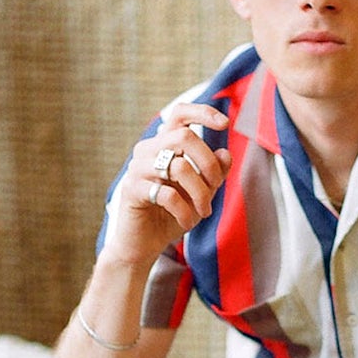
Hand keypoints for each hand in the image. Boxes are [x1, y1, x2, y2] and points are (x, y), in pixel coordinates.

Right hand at [111, 103, 230, 260]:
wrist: (144, 244)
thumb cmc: (172, 215)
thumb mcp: (201, 193)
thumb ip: (213, 173)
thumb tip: (225, 153)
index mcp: (164, 145)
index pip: (180, 113)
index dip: (202, 112)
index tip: (224, 124)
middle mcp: (148, 150)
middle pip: (185, 136)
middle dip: (208, 164)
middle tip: (214, 189)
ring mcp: (137, 168)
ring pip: (179, 166)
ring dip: (200, 192)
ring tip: (203, 212)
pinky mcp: (132, 189)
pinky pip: (167, 193)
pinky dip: (184, 210)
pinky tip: (187, 222)